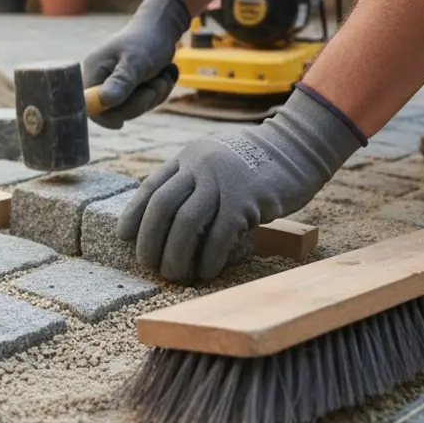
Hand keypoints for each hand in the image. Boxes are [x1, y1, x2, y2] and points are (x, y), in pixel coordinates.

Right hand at [82, 0, 190, 128]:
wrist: (163, 28)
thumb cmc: (148, 40)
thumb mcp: (136, 61)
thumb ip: (121, 82)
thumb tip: (104, 101)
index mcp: (94, 71)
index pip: (90, 105)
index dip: (104, 117)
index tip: (120, 124)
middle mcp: (101, 79)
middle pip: (114, 111)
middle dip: (140, 102)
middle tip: (156, 84)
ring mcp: (116, 84)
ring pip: (132, 108)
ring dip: (153, 96)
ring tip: (162, 76)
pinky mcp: (130, 87)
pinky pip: (142, 103)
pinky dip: (156, 93)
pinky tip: (162, 78)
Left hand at [117, 86, 365, 282]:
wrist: (299, 148)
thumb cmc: (256, 163)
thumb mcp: (216, 161)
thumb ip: (193, 182)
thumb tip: (169, 222)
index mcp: (188, 156)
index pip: (150, 187)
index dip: (133, 215)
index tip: (124, 238)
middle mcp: (200, 165)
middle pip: (162, 206)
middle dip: (150, 241)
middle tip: (149, 265)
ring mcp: (223, 181)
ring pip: (186, 223)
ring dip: (175, 255)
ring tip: (174, 274)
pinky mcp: (247, 199)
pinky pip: (219, 235)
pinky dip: (208, 258)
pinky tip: (206, 272)